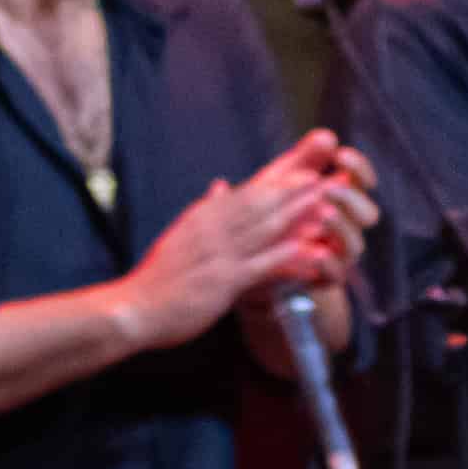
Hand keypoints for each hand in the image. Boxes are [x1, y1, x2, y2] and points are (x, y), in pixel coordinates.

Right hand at [123, 133, 372, 345]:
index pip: (251, 188)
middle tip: (334, 170)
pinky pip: (262, 265)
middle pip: (266, 199)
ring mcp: (220, 252)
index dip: (284, 173)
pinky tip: (313, 252)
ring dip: (302, 212)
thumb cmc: (158, 277)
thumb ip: (207, 210)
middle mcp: (215, 226)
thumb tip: (221, 185)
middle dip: (301, 184)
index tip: (311, 160)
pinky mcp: (223, 280)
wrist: (133, 307)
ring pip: (268, 226)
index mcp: (207, 215)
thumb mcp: (182, 234)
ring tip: (333, 201)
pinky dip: (289, 256)